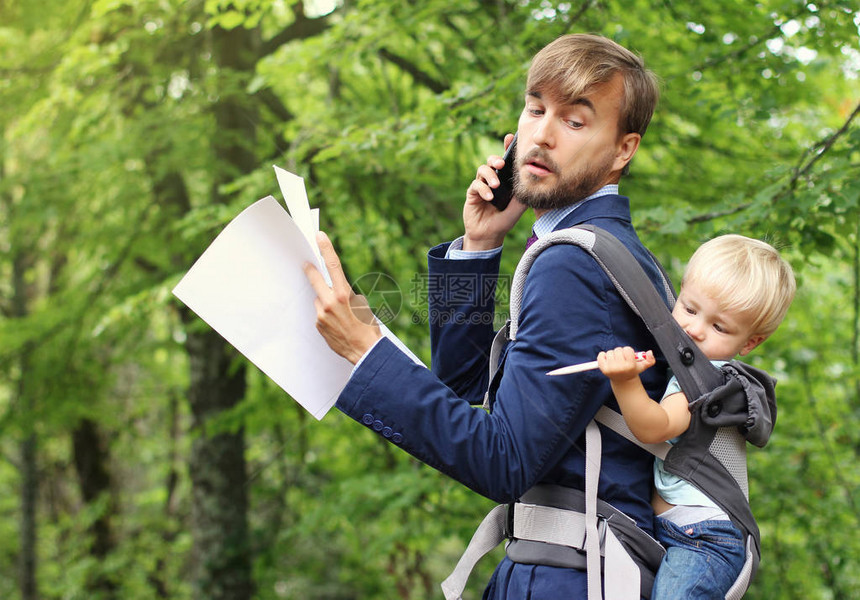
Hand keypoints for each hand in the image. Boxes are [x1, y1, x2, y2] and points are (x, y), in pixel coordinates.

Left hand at [304, 231, 381, 363]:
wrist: (365, 352)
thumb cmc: (368, 327)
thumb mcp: (362, 305)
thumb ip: (347, 293)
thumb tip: (336, 289)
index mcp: (344, 294)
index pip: (333, 265)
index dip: (325, 249)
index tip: (319, 237)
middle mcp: (330, 302)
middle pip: (315, 279)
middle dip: (310, 270)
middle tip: (306, 264)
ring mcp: (321, 314)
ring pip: (319, 299)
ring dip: (325, 302)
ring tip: (340, 315)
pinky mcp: (318, 325)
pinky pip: (320, 314)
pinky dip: (326, 315)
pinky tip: (337, 324)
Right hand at [463, 133, 527, 250]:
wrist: (490, 235)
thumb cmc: (505, 220)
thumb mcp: (519, 206)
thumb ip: (523, 192)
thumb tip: (531, 177)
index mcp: (505, 180)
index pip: (506, 161)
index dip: (507, 148)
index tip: (510, 137)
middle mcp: (493, 180)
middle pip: (491, 161)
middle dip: (496, 159)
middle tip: (501, 163)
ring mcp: (482, 186)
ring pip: (482, 170)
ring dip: (489, 175)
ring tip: (496, 186)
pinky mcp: (472, 193)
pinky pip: (475, 184)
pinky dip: (483, 189)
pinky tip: (489, 197)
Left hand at [597, 347, 654, 381]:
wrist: (623, 381)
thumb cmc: (632, 371)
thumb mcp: (643, 366)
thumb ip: (650, 360)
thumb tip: (650, 352)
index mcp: (630, 366)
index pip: (627, 349)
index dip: (628, 352)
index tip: (629, 357)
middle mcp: (620, 367)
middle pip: (618, 350)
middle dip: (620, 353)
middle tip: (622, 359)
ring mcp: (611, 368)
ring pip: (610, 352)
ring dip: (613, 354)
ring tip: (616, 361)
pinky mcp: (603, 369)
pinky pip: (601, 355)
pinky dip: (603, 355)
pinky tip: (608, 359)